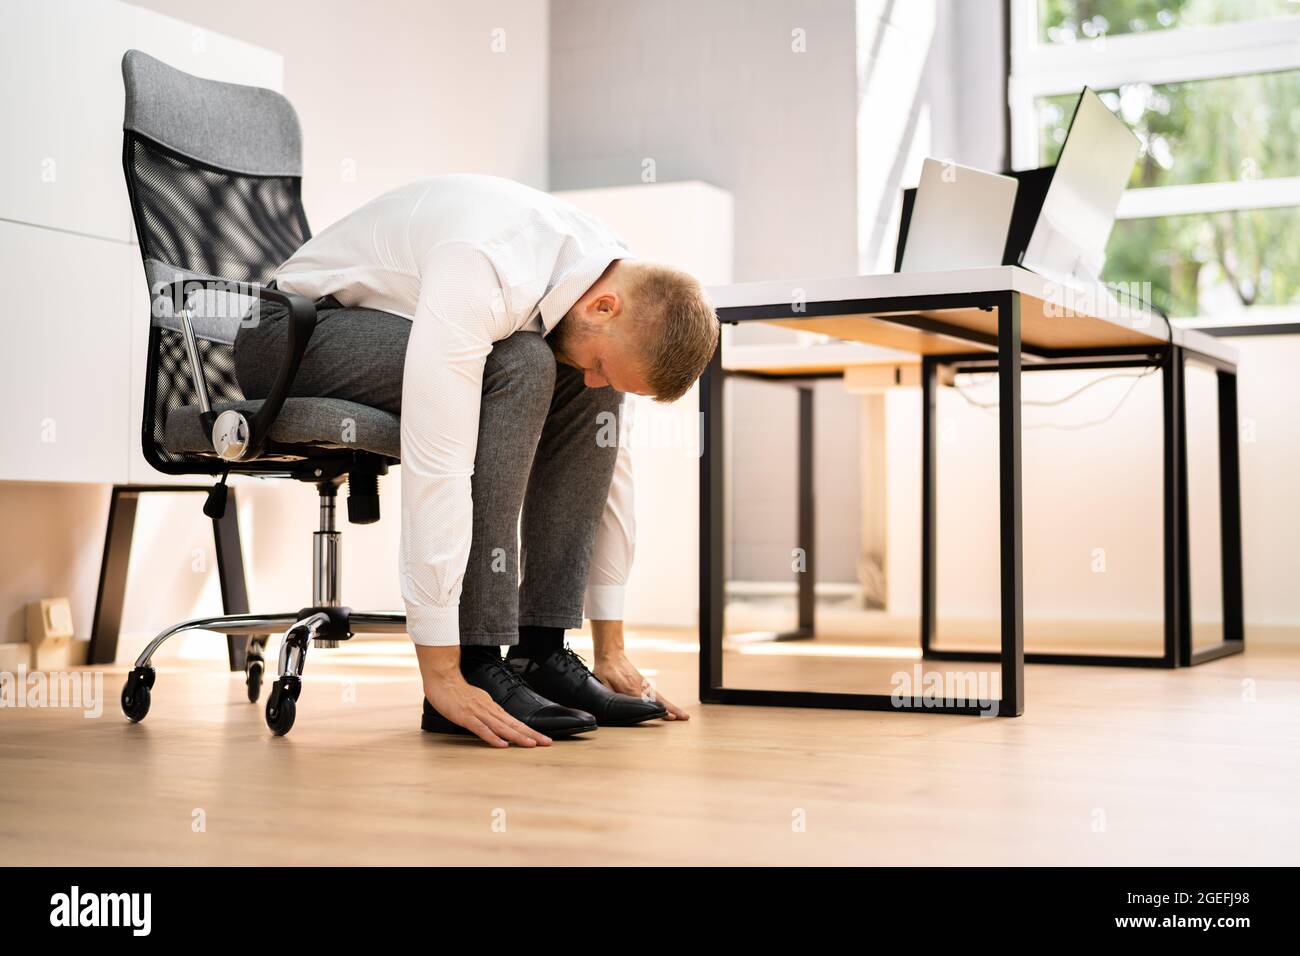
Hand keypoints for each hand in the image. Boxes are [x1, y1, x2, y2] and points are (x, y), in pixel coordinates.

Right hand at [416, 646, 550, 747]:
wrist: (443, 679)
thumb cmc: (458, 693)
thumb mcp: (478, 703)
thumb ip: (488, 713)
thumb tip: (499, 723)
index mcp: (493, 708)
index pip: (515, 722)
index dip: (529, 731)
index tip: (542, 739)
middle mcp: (490, 710)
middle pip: (514, 724)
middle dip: (531, 734)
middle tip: (547, 742)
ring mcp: (478, 713)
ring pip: (502, 727)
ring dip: (517, 737)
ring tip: (531, 744)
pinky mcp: (466, 717)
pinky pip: (481, 729)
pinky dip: (493, 737)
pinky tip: (502, 744)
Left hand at [590, 621, 688, 720]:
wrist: (611, 655)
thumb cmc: (605, 671)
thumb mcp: (602, 684)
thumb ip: (609, 697)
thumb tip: (610, 709)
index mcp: (630, 688)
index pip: (647, 702)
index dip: (658, 710)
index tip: (670, 716)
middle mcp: (641, 687)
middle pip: (659, 700)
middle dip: (672, 709)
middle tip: (684, 717)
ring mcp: (644, 685)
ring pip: (660, 698)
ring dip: (672, 707)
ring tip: (683, 715)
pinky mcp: (644, 684)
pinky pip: (657, 694)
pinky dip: (666, 702)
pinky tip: (671, 708)